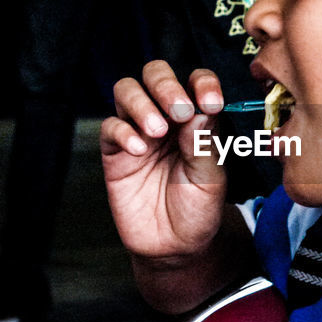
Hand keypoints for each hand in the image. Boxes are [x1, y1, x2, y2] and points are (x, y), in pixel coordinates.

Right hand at [100, 61, 228, 261]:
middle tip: (179, 109)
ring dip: (142, 103)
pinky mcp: (115, 152)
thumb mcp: (211, 180)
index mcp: (196, 118)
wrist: (175, 247)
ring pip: (127, 91)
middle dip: (166, 85)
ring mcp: (138, 131)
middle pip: (155, 75)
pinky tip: (139, 150)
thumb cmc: (197, 210)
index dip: (202, 83)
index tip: (210, 101)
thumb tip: (199, 110)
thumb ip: (204, 144)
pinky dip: (123, 132)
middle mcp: (166, 118)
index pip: (195, 81)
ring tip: (156, 130)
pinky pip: (110, 127)